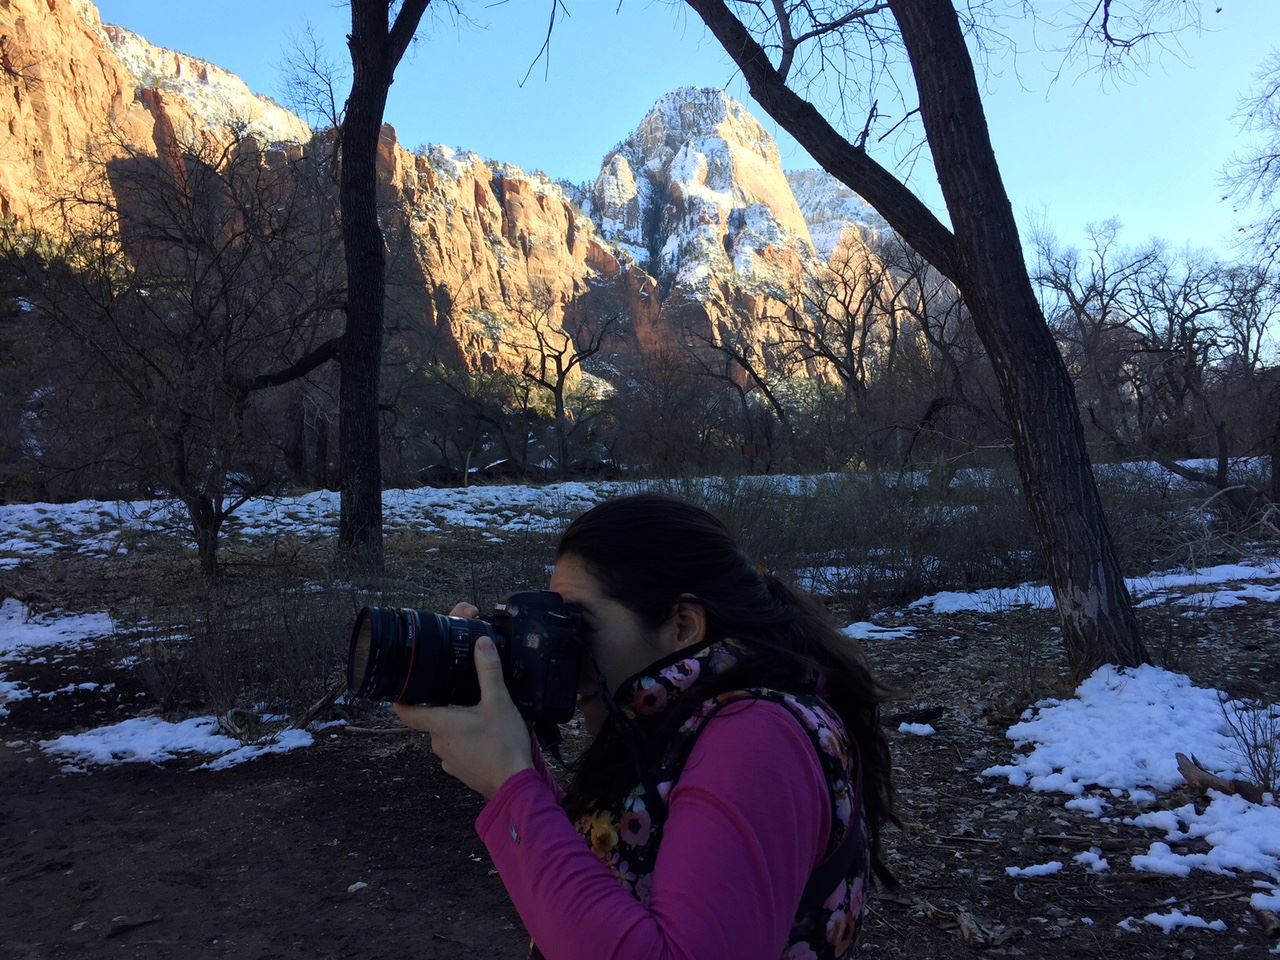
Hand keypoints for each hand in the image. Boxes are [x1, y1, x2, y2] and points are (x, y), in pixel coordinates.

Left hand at [394, 633, 533, 799]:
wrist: (514, 785)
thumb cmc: (503, 744)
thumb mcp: (499, 702)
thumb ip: (489, 672)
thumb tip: (482, 644)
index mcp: (441, 724)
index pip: (406, 712)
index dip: (400, 699)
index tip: (400, 688)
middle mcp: (438, 743)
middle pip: (431, 720)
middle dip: (443, 707)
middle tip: (460, 693)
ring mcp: (449, 760)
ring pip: (446, 736)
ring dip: (457, 726)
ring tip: (479, 715)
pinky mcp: (461, 771)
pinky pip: (458, 751)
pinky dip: (466, 743)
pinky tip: (485, 738)